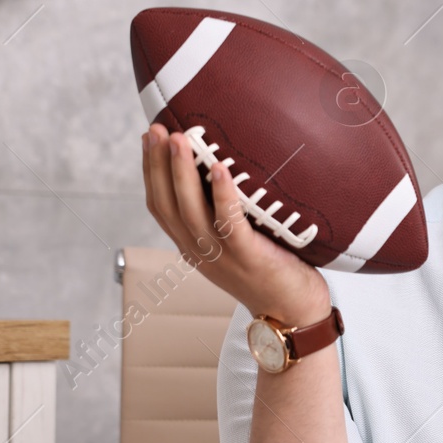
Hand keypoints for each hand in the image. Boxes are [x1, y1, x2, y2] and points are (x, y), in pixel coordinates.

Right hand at [142, 122, 329, 324]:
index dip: (150, 171)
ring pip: (190, 211)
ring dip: (181, 172)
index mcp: (192, 246)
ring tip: (179, 139)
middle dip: (157, 164)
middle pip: (167, 205)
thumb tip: (223, 167)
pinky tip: (219, 168)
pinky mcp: (248, 257)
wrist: (294, 312)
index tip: (149, 138)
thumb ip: (222, 214)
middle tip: (156, 130)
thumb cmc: (271, 271)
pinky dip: (222, 194)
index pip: (160, 206)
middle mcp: (200, 251)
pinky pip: (229, 223)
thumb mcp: (235, 242)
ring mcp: (222, 256)